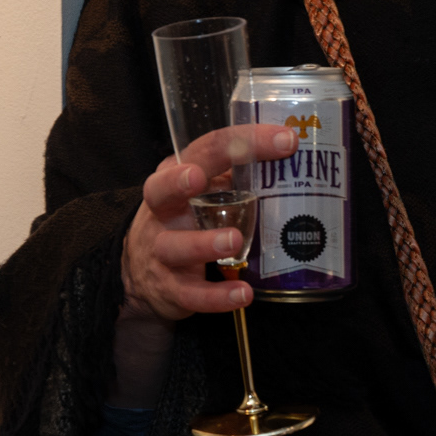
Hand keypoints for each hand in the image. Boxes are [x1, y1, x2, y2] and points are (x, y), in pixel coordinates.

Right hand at [120, 123, 298, 323]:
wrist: (142, 273)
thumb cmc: (184, 220)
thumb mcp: (202, 193)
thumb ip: (235, 178)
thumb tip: (292, 161)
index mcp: (175, 176)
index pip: (205, 150)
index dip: (242, 142)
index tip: (284, 139)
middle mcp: (163, 210)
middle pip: (162, 190)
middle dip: (177, 182)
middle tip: (199, 178)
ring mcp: (162, 250)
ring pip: (175, 246)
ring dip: (203, 243)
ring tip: (233, 241)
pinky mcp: (170, 288)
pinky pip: (192, 294)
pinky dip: (217, 296)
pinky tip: (242, 294)